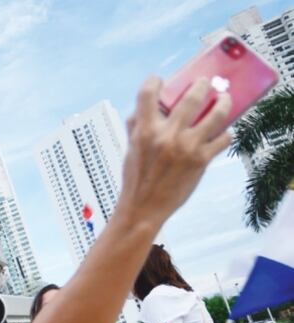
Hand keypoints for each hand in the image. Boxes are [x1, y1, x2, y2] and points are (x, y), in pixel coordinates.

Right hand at [116, 77, 231, 227]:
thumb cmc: (136, 179)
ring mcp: (186, 147)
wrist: (143, 208)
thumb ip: (136, 127)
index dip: (154, 81)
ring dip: (224, 102)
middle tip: (205, 82)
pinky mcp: (201, 160)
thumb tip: (144, 109)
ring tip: (225, 98)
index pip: (148, 94)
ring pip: (216, 114)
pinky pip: (223, 138)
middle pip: (191, 97)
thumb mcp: (130, 150)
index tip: (160, 79)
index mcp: (144, 131)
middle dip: (201, 84)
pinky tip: (223, 133)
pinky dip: (225, 134)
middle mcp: (166, 136)